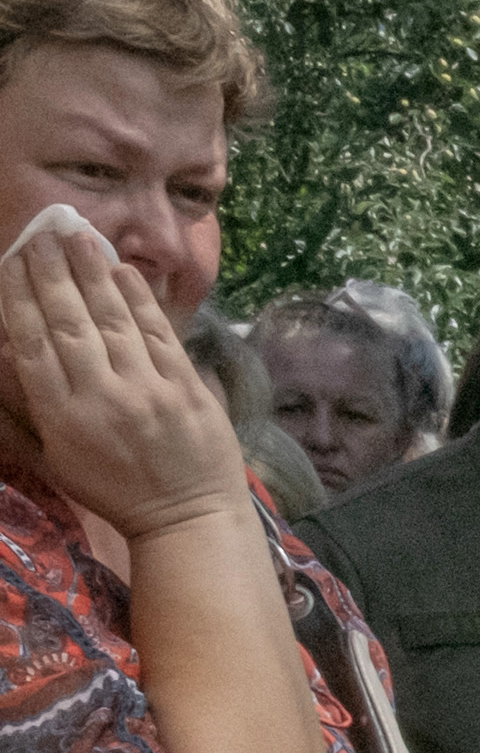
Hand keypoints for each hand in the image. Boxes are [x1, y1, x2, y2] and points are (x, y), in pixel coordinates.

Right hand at [0, 206, 249, 541]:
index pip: (32, 344)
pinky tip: (122, 270)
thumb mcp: (56, 458)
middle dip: (50, 274)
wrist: (189, 518)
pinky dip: (139, 299)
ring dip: (91, 273)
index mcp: (62, 417)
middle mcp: (102, 398)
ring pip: (113, 320)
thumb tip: (8, 350)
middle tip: (39, 234)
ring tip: (76, 235)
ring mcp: (149, 390)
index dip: (19, 298)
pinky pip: (159, 333)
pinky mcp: (187, 387)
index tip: (11, 261)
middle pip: (69, 323)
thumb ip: (30, 408)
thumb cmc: (115, 490)